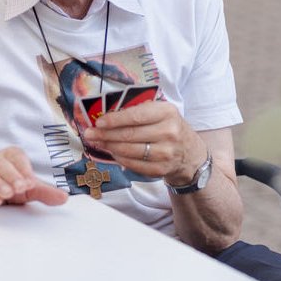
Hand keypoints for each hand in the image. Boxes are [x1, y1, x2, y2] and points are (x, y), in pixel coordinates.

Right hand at [0, 147, 67, 212]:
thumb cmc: (9, 189)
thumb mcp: (29, 190)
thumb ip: (45, 193)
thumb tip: (64, 198)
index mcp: (9, 157)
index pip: (15, 156)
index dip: (23, 169)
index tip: (30, 182)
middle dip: (11, 176)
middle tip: (20, 188)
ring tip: (7, 194)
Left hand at [83, 100, 203, 183]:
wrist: (190, 153)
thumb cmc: (169, 127)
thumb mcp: (161, 112)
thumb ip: (138, 110)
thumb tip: (106, 116)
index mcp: (167, 112)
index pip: (135, 116)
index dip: (114, 120)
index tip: (98, 122)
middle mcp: (169, 132)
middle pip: (129, 135)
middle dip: (105, 134)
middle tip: (90, 134)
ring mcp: (166, 153)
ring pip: (128, 151)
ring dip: (109, 147)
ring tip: (98, 142)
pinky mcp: (161, 169)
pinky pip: (133, 164)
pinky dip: (119, 158)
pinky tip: (112, 152)